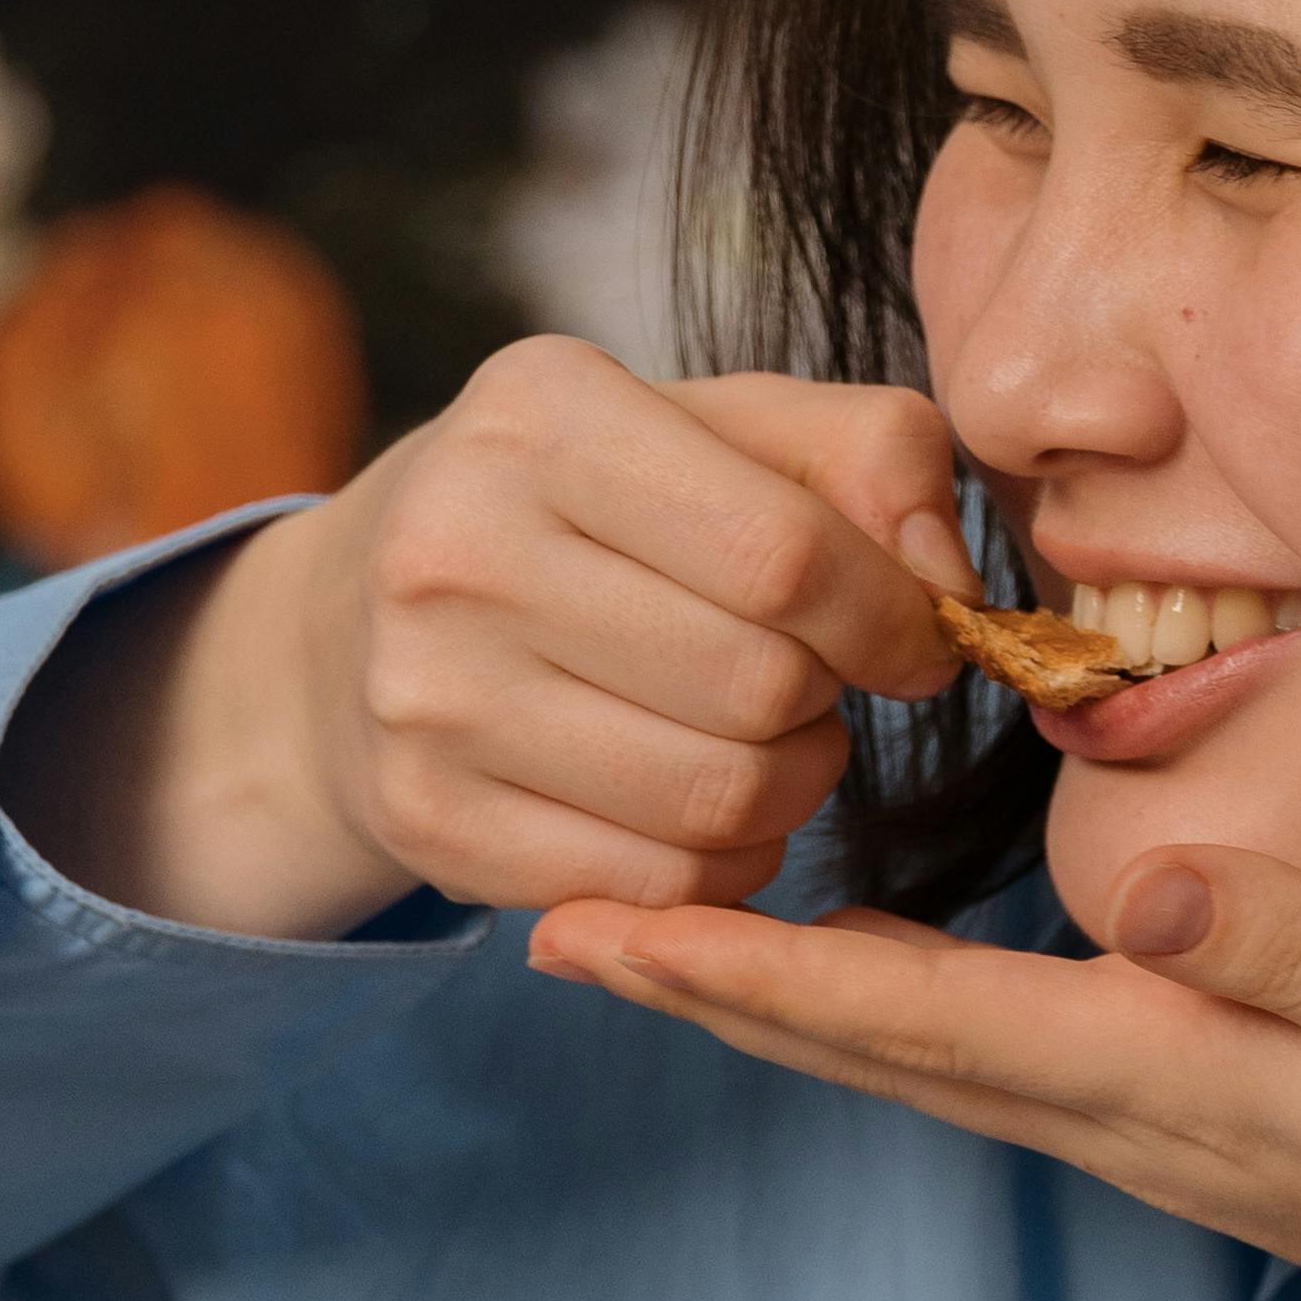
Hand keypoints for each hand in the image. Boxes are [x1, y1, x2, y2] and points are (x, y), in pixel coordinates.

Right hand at [1, 345, 968, 939]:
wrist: (351, 629)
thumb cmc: (587, 514)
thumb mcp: (717, 430)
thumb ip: (868, 455)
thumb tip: (949, 583)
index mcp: (542, 413)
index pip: (782, 549)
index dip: (890, 614)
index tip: (912, 635)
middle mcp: (457, 547)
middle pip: (758, 682)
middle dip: (829, 696)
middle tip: (810, 678)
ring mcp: (428, 697)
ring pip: (720, 797)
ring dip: (792, 784)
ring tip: (764, 736)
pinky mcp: (431, 824)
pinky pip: (661, 887)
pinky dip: (724, 862)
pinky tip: (701, 805)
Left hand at [530, 839, 1300, 1300]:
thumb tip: (1127, 885)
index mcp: (1172, 1074)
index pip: (909, 1018)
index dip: (743, 969)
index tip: (590, 931)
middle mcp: (1134, 1117)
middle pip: (874, 1049)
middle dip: (708, 984)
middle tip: (546, 922)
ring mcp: (1164, 1133)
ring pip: (921, 1061)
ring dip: (778, 1003)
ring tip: (656, 940)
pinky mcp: (1206, 1125)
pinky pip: (995, 1064)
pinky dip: (885, 1014)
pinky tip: (855, 980)